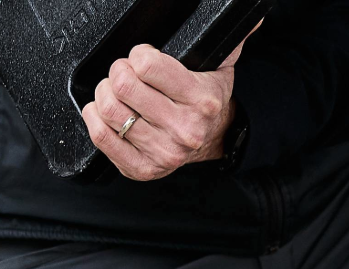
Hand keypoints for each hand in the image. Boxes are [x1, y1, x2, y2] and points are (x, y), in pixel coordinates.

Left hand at [82, 42, 240, 180]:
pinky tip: (104, 113)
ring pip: (109, 109)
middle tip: (126, 75)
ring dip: (105, 94)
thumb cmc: (206, 100)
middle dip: (118, 72)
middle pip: (123, 85)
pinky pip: (102, 137)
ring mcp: (162, 152)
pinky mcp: (143, 168)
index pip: (146, 64)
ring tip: (117, 94)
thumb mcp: (221, 65)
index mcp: (201, 100)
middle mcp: (183, 129)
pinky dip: (95, 119)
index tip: (143, 60)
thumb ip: (230, 39)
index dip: (138, 55)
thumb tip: (253, 19)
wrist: (212, 141)